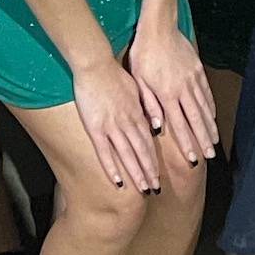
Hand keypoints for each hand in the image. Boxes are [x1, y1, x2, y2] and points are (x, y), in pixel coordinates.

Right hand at [70, 54, 162, 192]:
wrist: (96, 64)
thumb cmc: (114, 75)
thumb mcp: (136, 89)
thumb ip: (144, 107)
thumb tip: (152, 122)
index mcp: (137, 113)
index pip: (149, 142)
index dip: (154, 160)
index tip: (158, 175)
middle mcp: (128, 122)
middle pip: (142, 152)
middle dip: (149, 172)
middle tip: (155, 188)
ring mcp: (112, 126)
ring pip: (127, 155)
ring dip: (136, 174)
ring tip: (143, 189)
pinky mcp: (95, 128)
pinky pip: (105, 152)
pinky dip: (112, 168)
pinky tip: (118, 182)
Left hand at [128, 19, 218, 172]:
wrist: (159, 27)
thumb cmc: (143, 54)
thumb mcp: (139, 80)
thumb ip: (150, 104)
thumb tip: (158, 127)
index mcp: (167, 94)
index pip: (179, 124)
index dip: (187, 142)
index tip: (194, 157)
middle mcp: (183, 89)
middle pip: (196, 119)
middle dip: (204, 139)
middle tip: (210, 155)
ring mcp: (193, 79)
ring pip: (204, 107)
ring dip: (210, 125)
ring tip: (214, 140)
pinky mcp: (198, 70)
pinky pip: (206, 92)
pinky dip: (211, 106)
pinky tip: (213, 115)